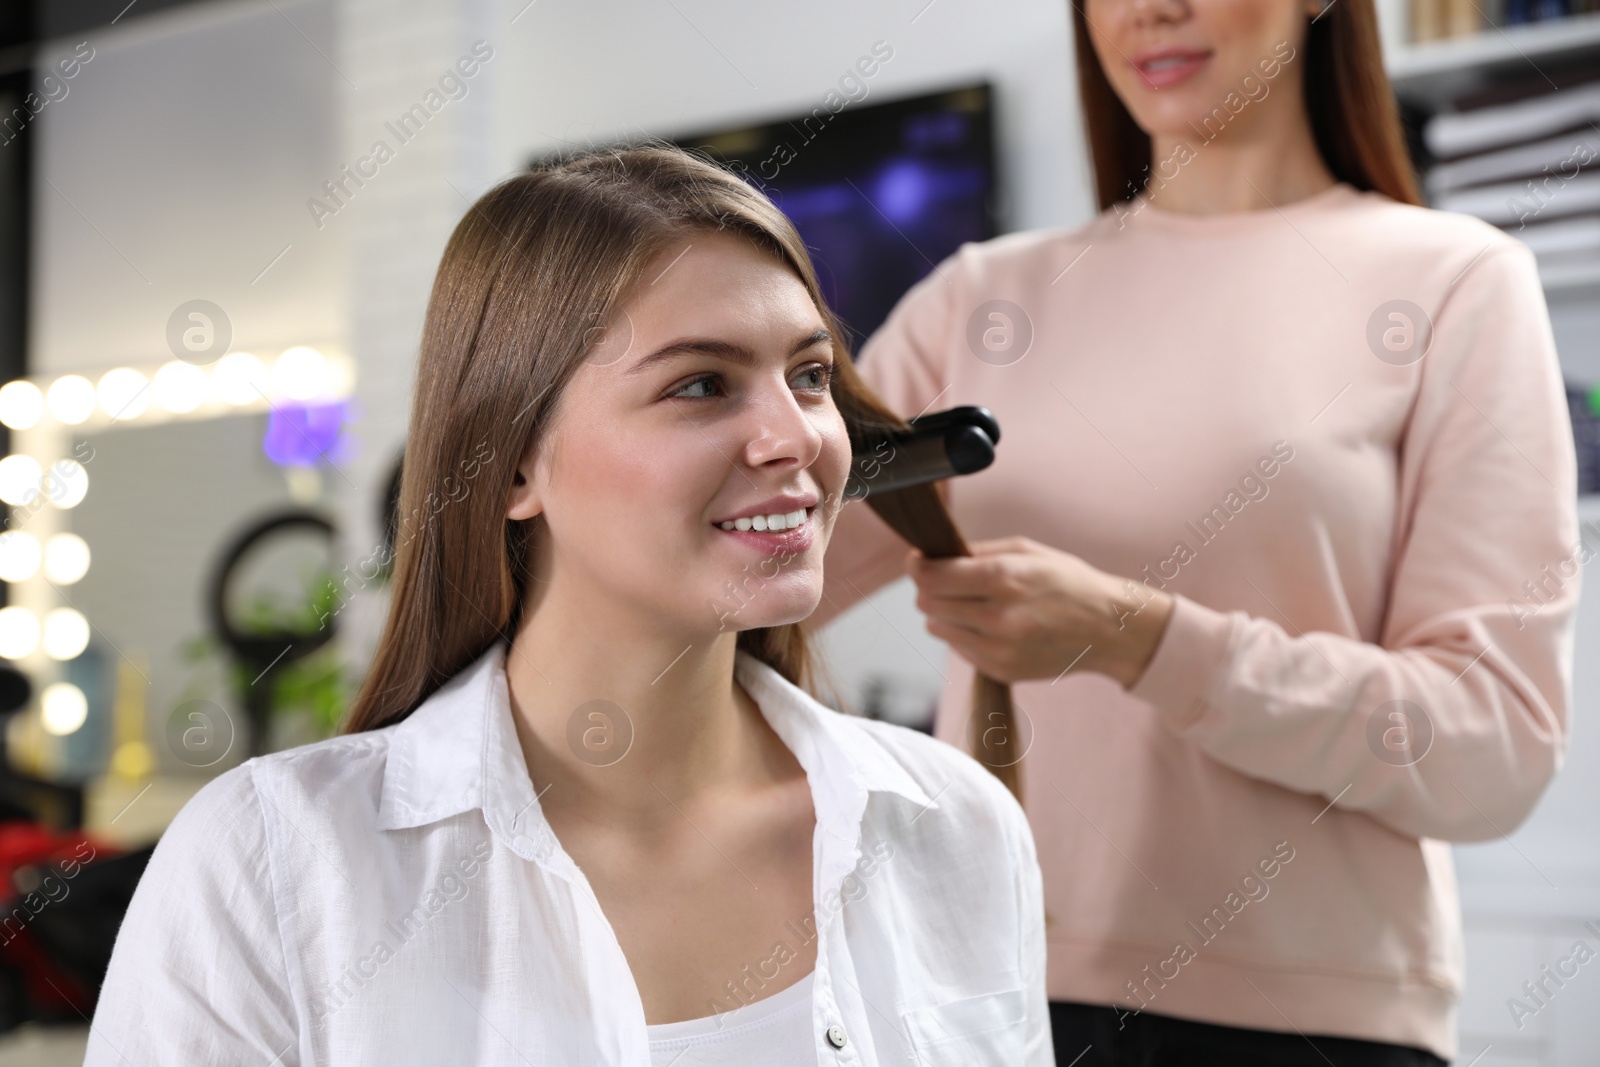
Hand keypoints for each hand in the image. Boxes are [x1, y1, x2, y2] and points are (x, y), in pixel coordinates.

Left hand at [905, 536, 1174, 687]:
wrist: (1109, 629)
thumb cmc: (1068, 582)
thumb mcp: (1027, 551)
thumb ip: (977, 551)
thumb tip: (933, 555)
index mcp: (1004, 579)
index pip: (932, 577)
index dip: (917, 566)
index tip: (917, 559)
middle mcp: (998, 618)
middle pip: (928, 604)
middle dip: (930, 588)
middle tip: (945, 579)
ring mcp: (999, 650)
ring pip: (938, 629)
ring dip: (944, 613)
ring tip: (972, 602)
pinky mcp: (1001, 671)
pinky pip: (960, 650)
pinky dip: (965, 634)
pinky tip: (991, 624)